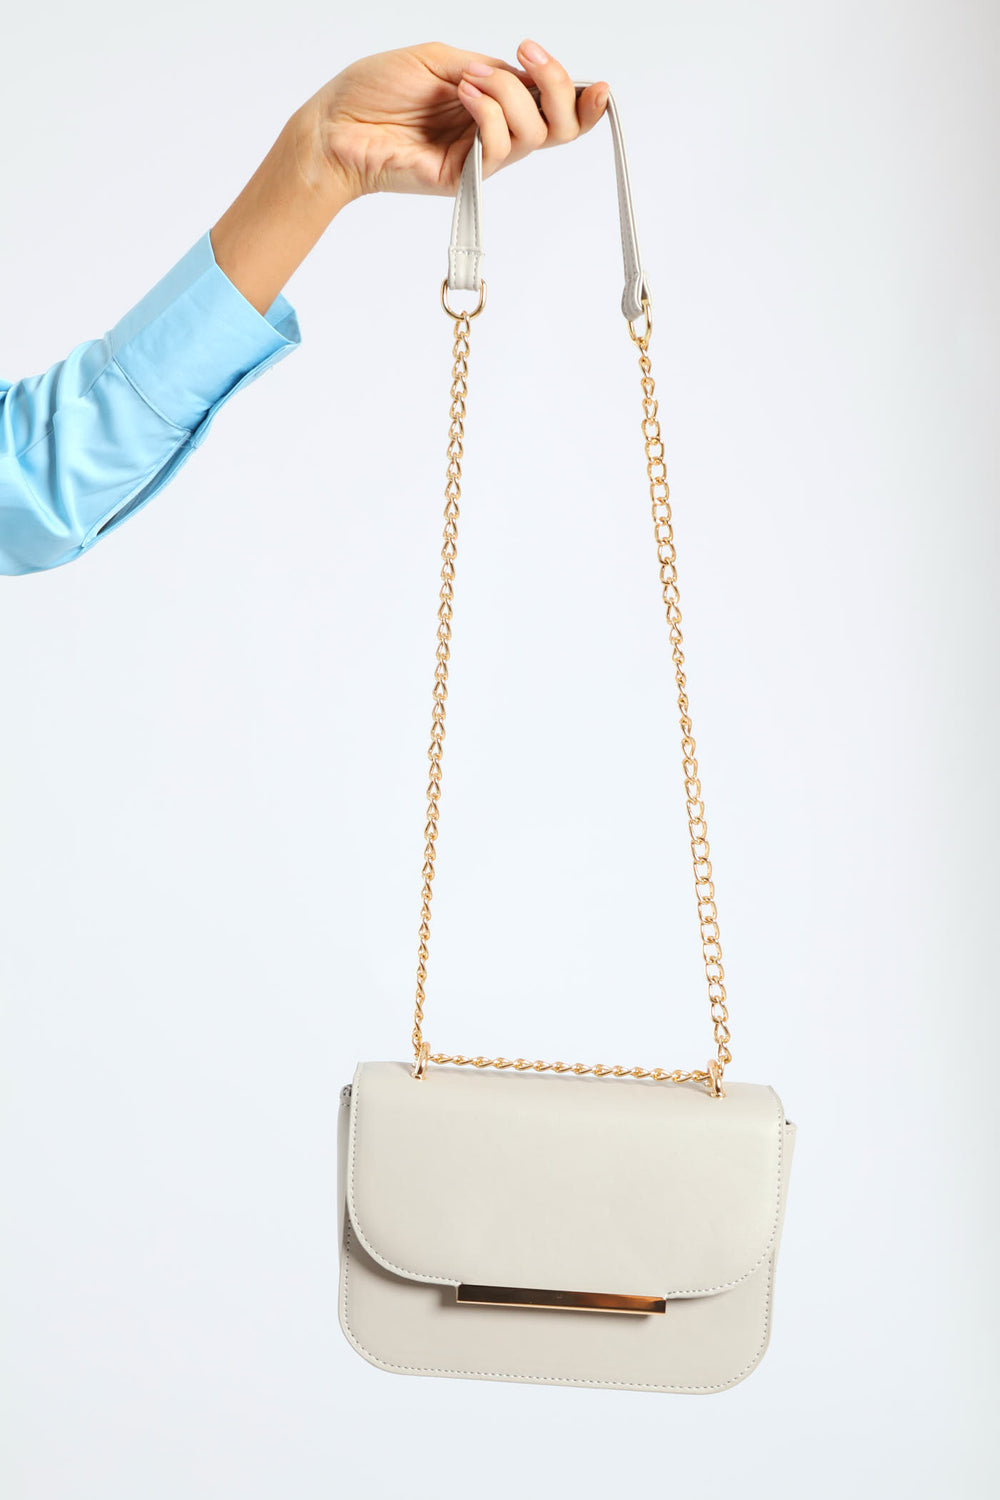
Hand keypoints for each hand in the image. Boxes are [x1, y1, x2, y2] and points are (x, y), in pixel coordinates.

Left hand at [211, 41, 607, 314]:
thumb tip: (525, 75)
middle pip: (557, 128)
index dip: (581, 102)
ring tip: (468, 80)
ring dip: (508, 95)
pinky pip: (498, 149)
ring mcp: (478, 160)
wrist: (334, 123)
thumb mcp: (441, 60)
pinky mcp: (462, 179)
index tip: (597, 84)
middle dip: (558, 88)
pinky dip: (489, 114)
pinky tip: (461, 94)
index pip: (551, 112)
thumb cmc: (374, 90)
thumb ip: (488, 69)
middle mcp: (491, 135)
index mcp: (490, 105)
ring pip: (532, 135)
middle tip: (530, 57)